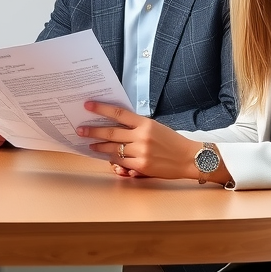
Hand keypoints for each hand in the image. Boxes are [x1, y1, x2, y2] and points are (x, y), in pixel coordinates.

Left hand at [77, 102, 201, 180]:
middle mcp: (142, 136)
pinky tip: (107, 158)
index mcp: (145, 123)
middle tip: (80, 130)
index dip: (101, 108)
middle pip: (111, 132)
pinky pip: (121, 162)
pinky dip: (113, 160)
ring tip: (91, 145)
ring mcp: (141, 152)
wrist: (189, 158)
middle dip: (93, 131)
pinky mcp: (142, 166)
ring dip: (100, 147)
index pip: (119, 113)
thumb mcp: (155, 127)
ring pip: (113, 149)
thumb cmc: (171, 141)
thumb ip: (137, 126)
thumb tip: (115, 123)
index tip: (88, 105)